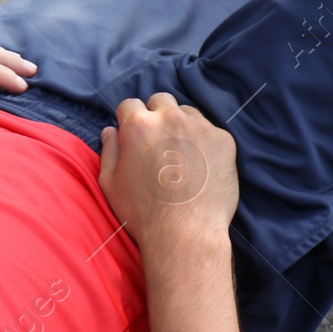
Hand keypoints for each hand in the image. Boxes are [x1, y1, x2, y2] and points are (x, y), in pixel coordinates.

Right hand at [98, 94, 238, 249]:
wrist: (185, 231)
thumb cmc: (142, 211)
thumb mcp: (110, 183)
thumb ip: (108, 151)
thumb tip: (110, 131)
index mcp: (138, 126)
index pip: (129, 104)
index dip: (128, 118)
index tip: (132, 134)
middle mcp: (170, 118)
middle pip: (161, 100)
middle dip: (155, 114)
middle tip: (155, 141)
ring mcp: (200, 126)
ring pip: (187, 113)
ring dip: (180, 125)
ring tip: (179, 155)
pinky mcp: (224, 139)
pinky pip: (210, 131)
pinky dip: (202, 142)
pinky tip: (198, 166)